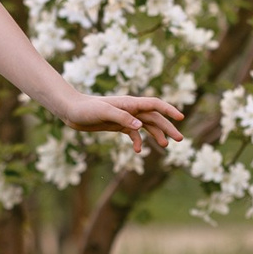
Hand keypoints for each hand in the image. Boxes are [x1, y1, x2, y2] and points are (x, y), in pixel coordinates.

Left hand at [56, 91, 185, 152]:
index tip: (181, 117)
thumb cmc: (86, 109)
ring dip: (157, 135)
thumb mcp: (103, 112)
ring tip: (165, 146)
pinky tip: (138, 150)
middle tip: (180, 139)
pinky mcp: (118, 125)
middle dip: (168, 127)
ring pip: (147, 126)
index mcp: (130, 103)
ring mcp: (125, 118)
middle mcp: (131, 109)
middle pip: (154, 117)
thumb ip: (122, 117)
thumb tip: (140, 125)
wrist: (72, 112)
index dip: (169, 110)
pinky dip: (138, 141)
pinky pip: (134, 133)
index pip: (155, 104)